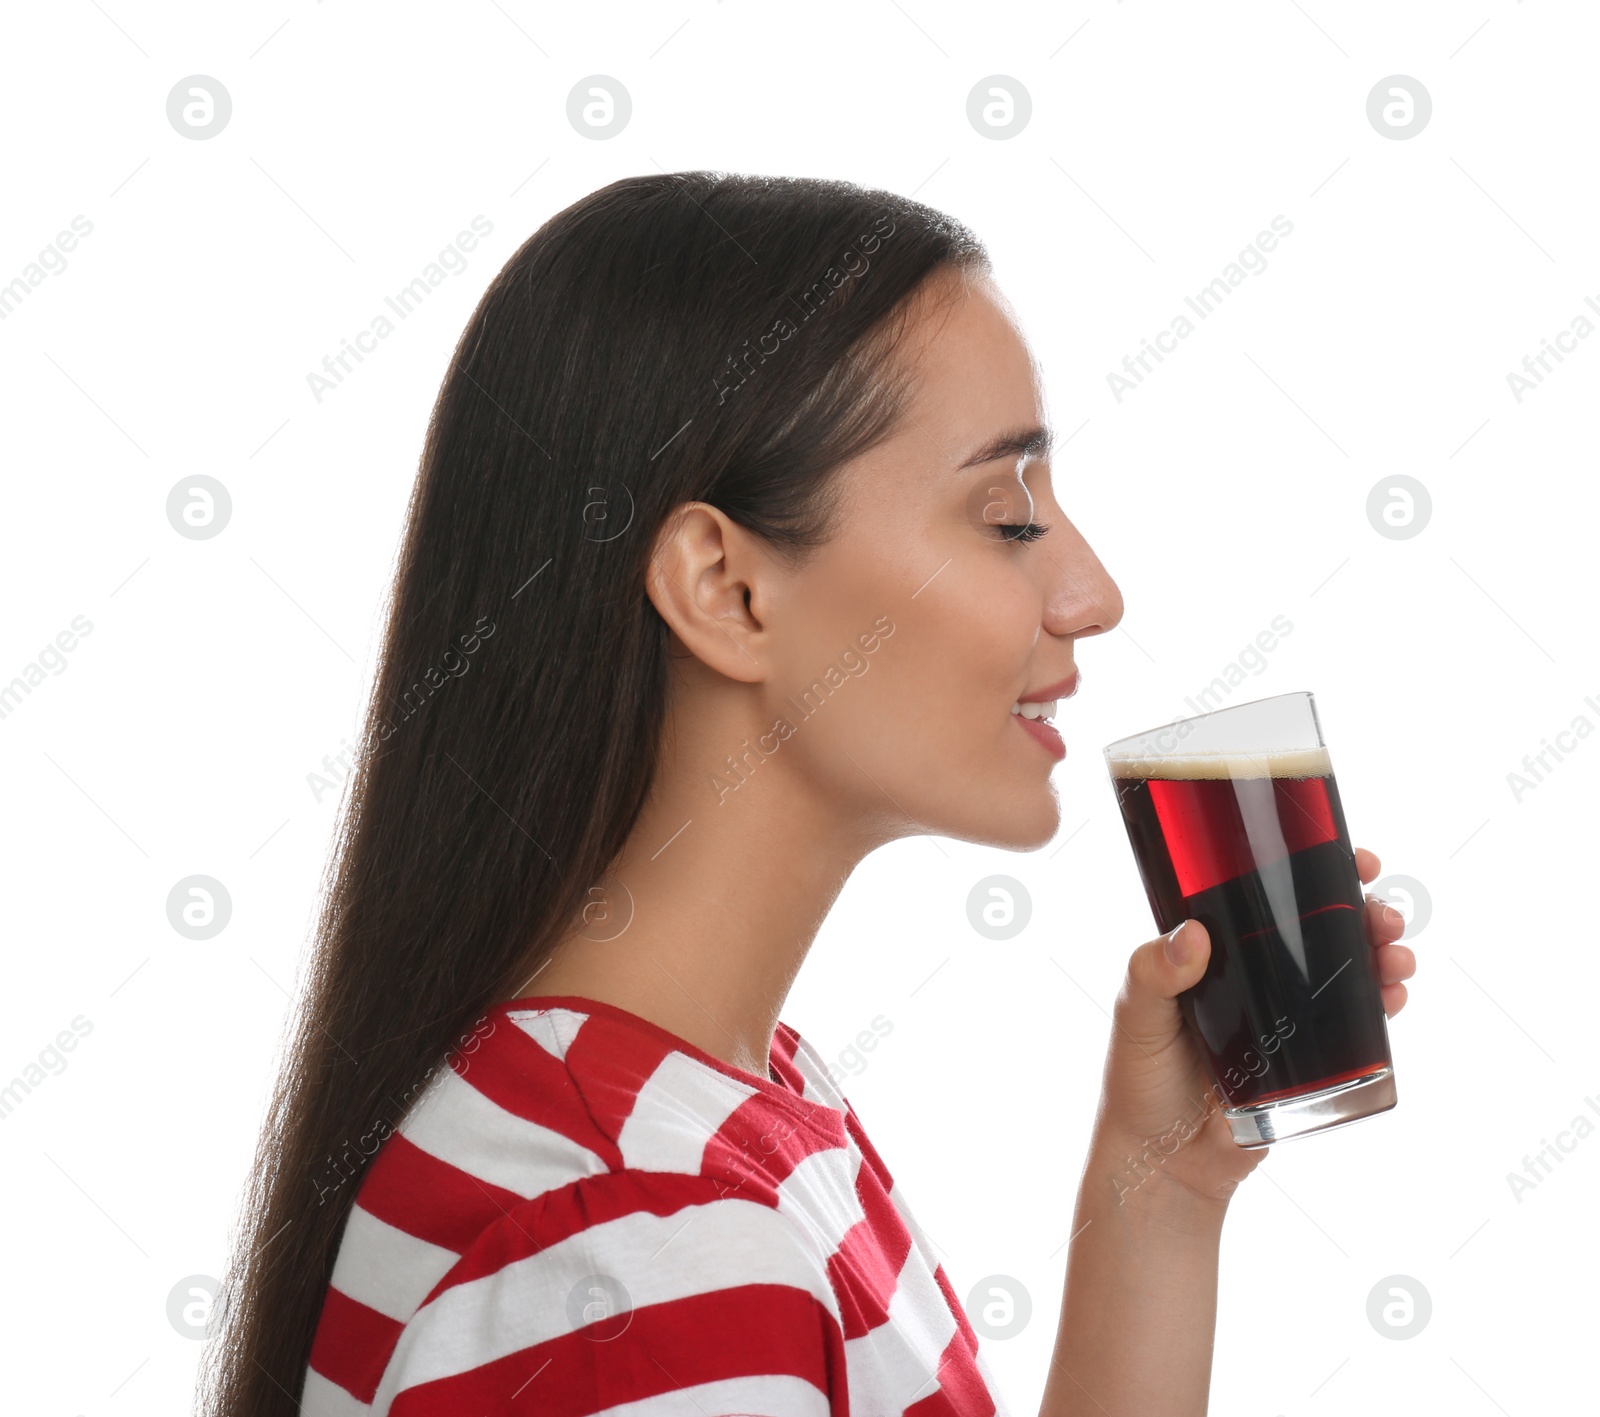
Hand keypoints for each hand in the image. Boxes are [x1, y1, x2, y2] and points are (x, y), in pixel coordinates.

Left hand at [1090, 847, 1416, 1210]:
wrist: (1164, 1163)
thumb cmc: (1139, 1082)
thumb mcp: (1137, 1019)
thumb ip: (1153, 976)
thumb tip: (1191, 935)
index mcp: (1215, 951)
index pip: (1267, 894)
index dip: (1311, 869)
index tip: (1348, 855)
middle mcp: (1256, 975)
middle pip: (1319, 927)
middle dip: (1361, 911)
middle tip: (1384, 912)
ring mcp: (1287, 1017)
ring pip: (1346, 971)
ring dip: (1380, 954)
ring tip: (1396, 955)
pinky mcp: (1309, 1061)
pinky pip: (1355, 1026)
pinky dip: (1382, 1005)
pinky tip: (1395, 995)